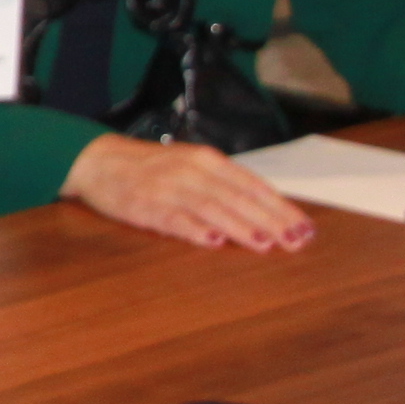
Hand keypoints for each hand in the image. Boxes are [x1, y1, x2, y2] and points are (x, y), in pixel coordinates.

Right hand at [61, 132, 314, 251]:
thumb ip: (224, 186)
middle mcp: (192, 171)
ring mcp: (168, 188)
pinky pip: (173, 218)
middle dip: (270, 220)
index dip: (280, 206)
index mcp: (208, 160)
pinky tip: (213, 241)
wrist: (100, 161)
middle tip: (296, 241)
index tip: (305, 227)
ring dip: (239, 226)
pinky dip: (194, 229)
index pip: (252, 185)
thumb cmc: (152, 169)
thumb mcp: (192, 168)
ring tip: (264, 243)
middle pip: (238, 197)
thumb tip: (265, 211)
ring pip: (212, 207)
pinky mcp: (145, 205)